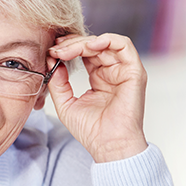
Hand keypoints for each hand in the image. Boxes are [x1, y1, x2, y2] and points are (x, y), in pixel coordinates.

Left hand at [47, 33, 147, 162]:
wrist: (108, 146)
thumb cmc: (91, 131)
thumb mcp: (66, 103)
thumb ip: (58, 82)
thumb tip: (52, 60)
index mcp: (99, 78)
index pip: (84, 53)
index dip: (68, 48)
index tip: (51, 51)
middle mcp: (112, 72)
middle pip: (93, 45)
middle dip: (72, 44)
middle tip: (56, 48)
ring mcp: (124, 71)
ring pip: (106, 42)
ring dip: (85, 42)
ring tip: (68, 49)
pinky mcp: (134, 72)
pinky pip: (124, 45)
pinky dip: (108, 39)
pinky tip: (90, 45)